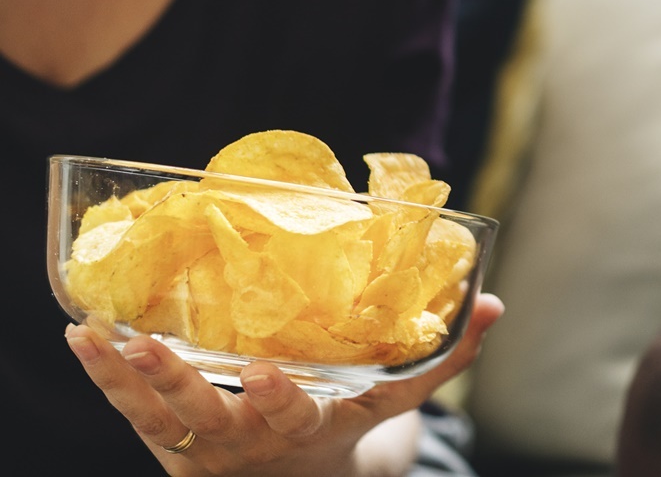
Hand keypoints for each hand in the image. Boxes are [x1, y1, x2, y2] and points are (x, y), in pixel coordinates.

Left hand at [65, 293, 503, 476]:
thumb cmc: (344, 429)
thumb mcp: (393, 401)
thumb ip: (444, 355)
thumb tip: (494, 302)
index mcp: (307, 427)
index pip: (293, 413)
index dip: (277, 397)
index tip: (263, 373)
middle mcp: (249, 440)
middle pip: (210, 413)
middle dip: (182, 383)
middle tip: (154, 349)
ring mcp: (203, 443)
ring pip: (159, 413)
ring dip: (127, 375)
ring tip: (102, 336)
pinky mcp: (168, 439)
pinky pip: (130, 410)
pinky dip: (105, 375)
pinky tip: (82, 336)